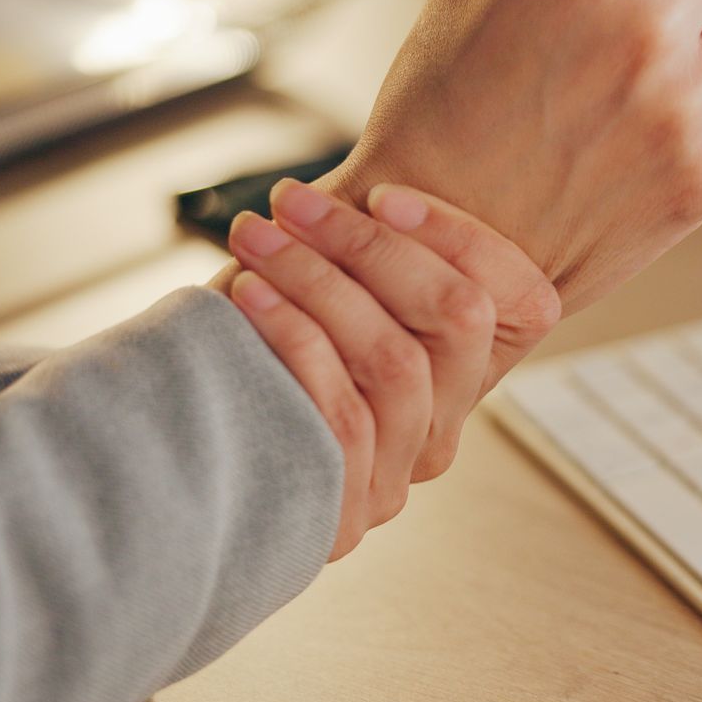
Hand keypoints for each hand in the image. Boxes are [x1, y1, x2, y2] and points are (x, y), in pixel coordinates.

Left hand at [223, 180, 555, 557]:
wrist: (174, 472)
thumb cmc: (250, 360)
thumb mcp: (320, 298)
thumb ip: (363, 256)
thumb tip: (373, 186)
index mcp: (462, 378)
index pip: (526, 302)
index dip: (461, 237)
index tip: (379, 193)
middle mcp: (444, 431)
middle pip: (462, 319)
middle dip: (373, 244)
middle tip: (291, 202)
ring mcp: (400, 478)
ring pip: (397, 359)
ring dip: (320, 280)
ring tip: (256, 238)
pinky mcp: (348, 516)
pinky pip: (343, 411)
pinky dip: (294, 335)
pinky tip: (247, 294)